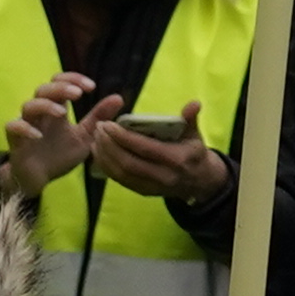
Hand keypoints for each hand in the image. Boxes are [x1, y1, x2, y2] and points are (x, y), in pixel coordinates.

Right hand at [0, 72, 103, 195]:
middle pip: (43, 89)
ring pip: (29, 105)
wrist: (38, 180)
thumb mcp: (84, 137)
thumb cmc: (59, 155)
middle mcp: (40, 113)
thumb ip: (98, 118)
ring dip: (45, 105)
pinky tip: (38, 135)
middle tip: (78, 94)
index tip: (91, 87)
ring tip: (62, 112)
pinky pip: (13, 127)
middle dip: (61, 88)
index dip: (73, 79)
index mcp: (56, 108)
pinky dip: (24, 128)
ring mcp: (26, 125)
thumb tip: (118, 97)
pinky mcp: (15, 141)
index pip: (59, 82)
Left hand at [84, 114, 223, 206]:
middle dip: (109, 145)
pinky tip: (98, 153)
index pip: (144, 148)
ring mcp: (151, 187)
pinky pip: (120, 180)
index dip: (123, 137)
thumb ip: (190, 119)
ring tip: (95, 138)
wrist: (199, 182)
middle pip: (128, 163)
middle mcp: (162, 176)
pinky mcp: (143, 192)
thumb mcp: (195, 135)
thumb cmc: (194, 153)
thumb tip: (194, 103)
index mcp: (175, 159)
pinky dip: (107, 167)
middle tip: (98, 128)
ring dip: (104, 156)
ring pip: (122, 174)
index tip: (108, 124)